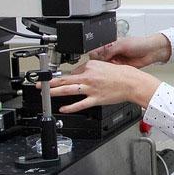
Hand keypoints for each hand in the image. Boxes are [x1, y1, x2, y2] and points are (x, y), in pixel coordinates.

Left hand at [46, 59, 160, 112]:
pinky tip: (63, 108)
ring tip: (46, 94)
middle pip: (65, 79)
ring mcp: (91, 88)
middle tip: (41, 84)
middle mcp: (88, 76)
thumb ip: (91, 69)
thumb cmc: (122, 74)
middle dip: (50, 82)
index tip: (59, 79)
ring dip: (55, 92)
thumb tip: (82, 74)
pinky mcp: (96, 99)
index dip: (67, 76)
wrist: (132, 83)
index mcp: (90, 66)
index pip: (74, 71)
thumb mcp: (104, 66)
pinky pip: (80, 104)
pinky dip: (70, 107)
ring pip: (69, 90)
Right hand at [88, 34, 170, 67]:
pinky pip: (113, 72)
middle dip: (98, 65)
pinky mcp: (121, 68)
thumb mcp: (122, 45)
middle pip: (99, 60)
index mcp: (110, 44)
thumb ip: (110, 51)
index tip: (91, 62)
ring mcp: (116, 61)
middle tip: (97, 69)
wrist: (151, 52)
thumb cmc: (139, 44)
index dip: (93, 56)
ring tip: (103, 72)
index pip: (97, 51)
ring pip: (105, 67)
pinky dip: (111, 74)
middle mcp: (112, 53)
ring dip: (104, 70)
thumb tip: (98, 57)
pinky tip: (110, 75)